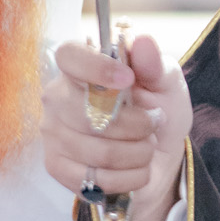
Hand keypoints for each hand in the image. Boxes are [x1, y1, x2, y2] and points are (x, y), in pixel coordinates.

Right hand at [43, 34, 192, 220]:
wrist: (159, 155)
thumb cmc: (158, 109)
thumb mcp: (166, 83)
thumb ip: (155, 64)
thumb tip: (143, 41)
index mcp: (80, 67)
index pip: (69, 56)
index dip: (97, 68)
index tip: (128, 79)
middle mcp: (58, 97)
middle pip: (88, 115)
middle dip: (135, 125)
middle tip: (153, 124)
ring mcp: (53, 133)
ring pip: (98, 152)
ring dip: (138, 154)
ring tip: (147, 147)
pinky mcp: (57, 167)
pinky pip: (94, 179)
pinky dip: (128, 178)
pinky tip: (136, 169)